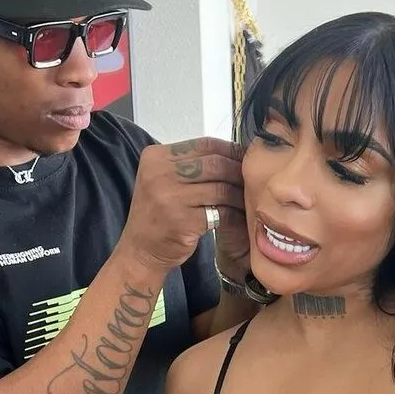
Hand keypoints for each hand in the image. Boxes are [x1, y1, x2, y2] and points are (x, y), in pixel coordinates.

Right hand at [119, 137, 245, 272]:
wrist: (141, 249)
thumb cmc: (159, 213)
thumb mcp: (164, 180)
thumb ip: (189, 164)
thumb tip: (232, 152)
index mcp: (156, 157)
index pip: (204, 144)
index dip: (231, 150)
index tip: (247, 158)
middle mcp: (160, 173)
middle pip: (214, 164)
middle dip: (238, 171)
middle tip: (253, 179)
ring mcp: (170, 198)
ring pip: (220, 188)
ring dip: (239, 194)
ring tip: (250, 198)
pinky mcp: (183, 221)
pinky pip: (220, 212)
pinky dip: (235, 213)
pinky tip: (241, 215)